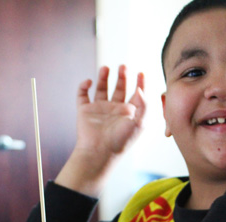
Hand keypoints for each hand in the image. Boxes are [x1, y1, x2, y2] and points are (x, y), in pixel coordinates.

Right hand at [55, 65, 145, 195]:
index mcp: (128, 114)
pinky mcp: (85, 110)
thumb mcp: (139, 123)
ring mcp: (99, 109)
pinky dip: (83, 86)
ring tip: (106, 68)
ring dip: (104, 77)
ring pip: (102, 88)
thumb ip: (143, 105)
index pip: (135, 94)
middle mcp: (114, 110)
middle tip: (123, 66)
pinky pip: (82, 95)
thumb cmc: (121, 141)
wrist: (99, 152)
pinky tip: (89, 81)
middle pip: (119, 88)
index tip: (141, 72)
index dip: (139, 83)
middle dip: (122, 76)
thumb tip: (140, 89)